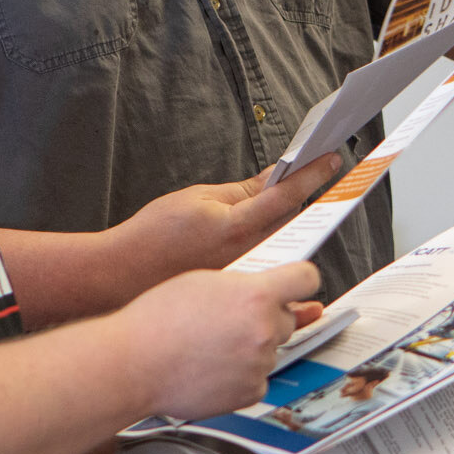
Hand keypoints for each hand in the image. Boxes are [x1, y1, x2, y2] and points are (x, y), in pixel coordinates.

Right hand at [108, 155, 341, 274]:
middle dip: (302, 200)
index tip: (331, 160)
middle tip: (309, 175)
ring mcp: (242, 277)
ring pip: (283, 247)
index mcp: (235, 226)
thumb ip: (241, 191)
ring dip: (286, 225)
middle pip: (293, 223)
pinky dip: (270, 253)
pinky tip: (258, 244)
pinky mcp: (236, 293)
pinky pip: (267, 270)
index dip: (312, 174)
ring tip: (275, 208)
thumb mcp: (197, 198)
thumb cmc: (152, 235)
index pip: (286, 195)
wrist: (122, 276)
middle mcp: (245, 255)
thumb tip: (272, 179)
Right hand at [123, 262, 319, 420]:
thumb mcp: (203, 281)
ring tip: (211, 345)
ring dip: (251, 347)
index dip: (301, 281)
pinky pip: (258, 378)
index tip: (296, 286)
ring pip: (271, 349)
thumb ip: (244, 284)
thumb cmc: (158, 320)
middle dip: (266, 316)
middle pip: (287, 318)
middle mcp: (264, 329)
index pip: (307, 278)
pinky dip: (242, 375)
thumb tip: (269, 289)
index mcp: (256, 295)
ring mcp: (260, 364)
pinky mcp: (250, 392)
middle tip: (230, 319)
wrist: (133, 363)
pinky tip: (212, 367)